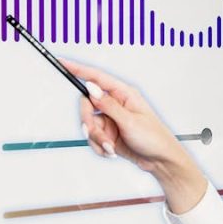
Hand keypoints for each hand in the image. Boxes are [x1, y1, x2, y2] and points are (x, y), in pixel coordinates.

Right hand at [60, 59, 206, 212]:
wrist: (160, 161)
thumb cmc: (154, 139)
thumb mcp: (130, 121)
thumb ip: (108, 105)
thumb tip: (92, 88)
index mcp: (124, 95)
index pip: (97, 78)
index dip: (78, 69)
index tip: (62, 62)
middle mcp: (116, 105)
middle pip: (87, 105)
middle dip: (90, 123)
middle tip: (99, 135)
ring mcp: (111, 119)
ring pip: (88, 125)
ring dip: (97, 139)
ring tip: (111, 147)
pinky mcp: (108, 133)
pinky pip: (92, 138)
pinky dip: (99, 146)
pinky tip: (112, 151)